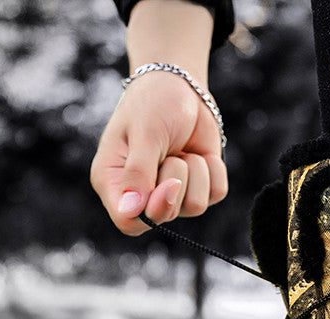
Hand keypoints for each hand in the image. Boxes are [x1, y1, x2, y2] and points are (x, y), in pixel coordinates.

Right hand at [90, 0, 227, 234]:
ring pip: (194, 207)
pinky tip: (199, 152)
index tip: (168, 186)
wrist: (181, 85)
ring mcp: (171, 194)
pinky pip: (215, 194)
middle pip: (164, 216)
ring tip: (181, 149)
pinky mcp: (198, 188)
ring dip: (195, 172)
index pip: (128, 222)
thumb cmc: (152, 103)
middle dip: (176, 183)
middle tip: (172, 154)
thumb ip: (138, 172)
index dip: (151, 212)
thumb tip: (131, 211)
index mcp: (114, 182)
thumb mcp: (144, 133)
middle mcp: (141, 194)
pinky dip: (213, 170)